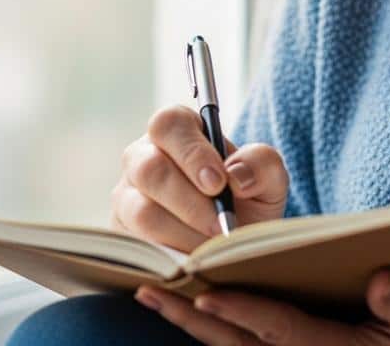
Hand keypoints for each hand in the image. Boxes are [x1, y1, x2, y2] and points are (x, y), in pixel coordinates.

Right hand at [110, 105, 288, 251]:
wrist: (234, 245)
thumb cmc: (248, 201)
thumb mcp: (268, 179)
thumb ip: (262, 164)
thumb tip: (236, 176)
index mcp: (178, 130)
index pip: (169, 125)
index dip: (192, 153)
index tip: (218, 183)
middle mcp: (143, 157)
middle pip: (149, 169)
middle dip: (189, 201)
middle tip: (221, 225)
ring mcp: (127, 197)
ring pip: (140, 211)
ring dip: (181, 233)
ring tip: (212, 248)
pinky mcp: (120, 236)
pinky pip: (133, 248)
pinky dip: (166, 258)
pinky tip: (192, 263)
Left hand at [133, 268, 389, 344]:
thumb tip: (383, 278)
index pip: (279, 330)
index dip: (242, 312)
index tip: (204, 293)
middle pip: (238, 345)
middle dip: (192, 318)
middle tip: (150, 290)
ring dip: (192, 326)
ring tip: (156, 295)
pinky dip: (213, 333)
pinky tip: (190, 312)